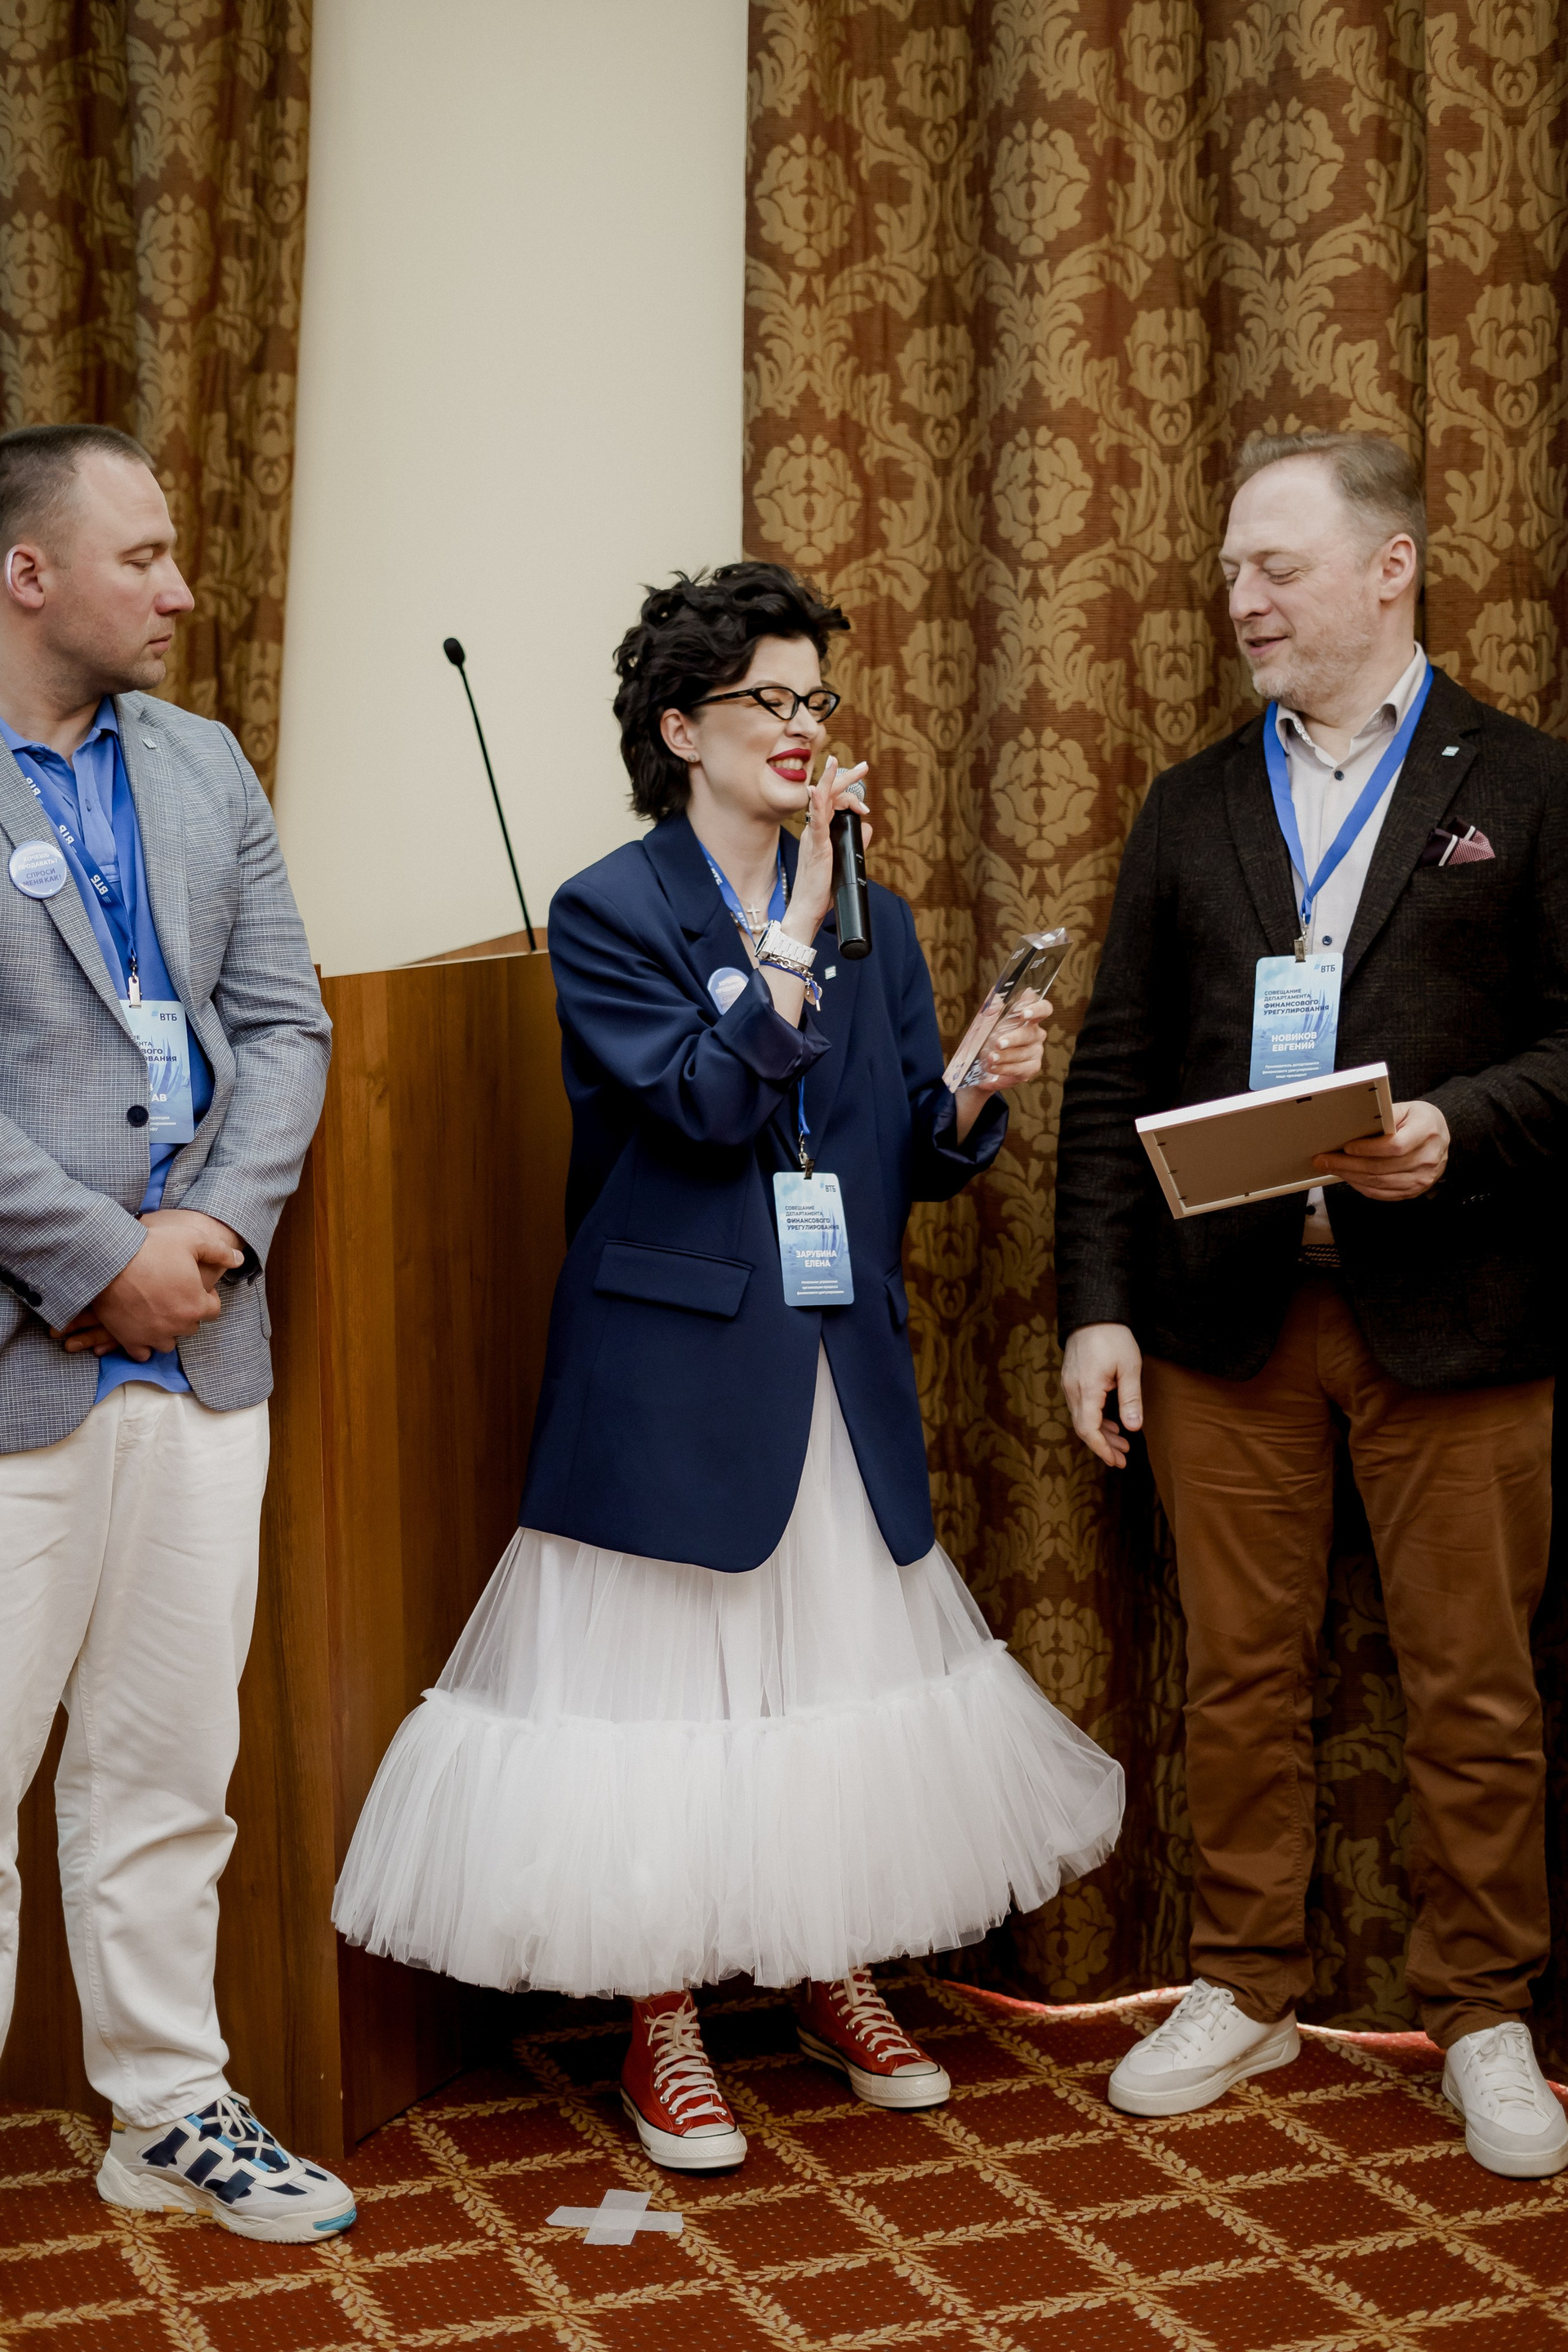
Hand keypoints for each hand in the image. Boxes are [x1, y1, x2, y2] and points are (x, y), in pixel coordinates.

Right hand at [54, 1209, 243, 1360]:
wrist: (109, 1259)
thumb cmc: (152, 1247)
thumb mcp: (192, 1240)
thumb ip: (220, 1252)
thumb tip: (240, 1260)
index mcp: (196, 1306)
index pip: (213, 1310)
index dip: (206, 1296)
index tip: (194, 1285)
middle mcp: (178, 1326)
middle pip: (191, 1326)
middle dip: (187, 1313)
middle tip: (173, 1295)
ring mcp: (153, 1335)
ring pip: (169, 1342)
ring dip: (168, 1330)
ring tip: (158, 1312)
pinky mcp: (129, 1340)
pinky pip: (142, 1353)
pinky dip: (144, 1344)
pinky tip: (141, 1329)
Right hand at [784, 754, 871, 942]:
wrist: (806, 909)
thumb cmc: (821, 890)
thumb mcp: (844, 861)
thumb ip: (856, 842)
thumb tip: (867, 826)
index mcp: (819, 833)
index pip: (834, 805)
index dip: (852, 798)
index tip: (866, 805)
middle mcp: (814, 831)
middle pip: (829, 796)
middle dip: (845, 777)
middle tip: (863, 765)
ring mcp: (814, 838)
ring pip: (821, 802)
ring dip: (831, 781)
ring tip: (838, 763)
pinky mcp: (816, 848)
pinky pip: (816, 822)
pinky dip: (816, 804)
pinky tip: (816, 791)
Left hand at [954, 992, 1049, 1140]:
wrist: (980, 1065)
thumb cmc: (987, 1038)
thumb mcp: (985, 1022)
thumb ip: (992, 1010)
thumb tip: (996, 997)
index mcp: (1029, 1017)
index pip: (1043, 1008)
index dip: (1037, 1009)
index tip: (1023, 1014)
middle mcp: (1036, 1034)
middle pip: (1030, 1033)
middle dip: (1013, 1038)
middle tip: (998, 1043)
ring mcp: (1036, 1052)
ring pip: (1023, 1053)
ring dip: (1005, 1056)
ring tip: (990, 1058)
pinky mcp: (1031, 1068)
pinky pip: (1020, 1069)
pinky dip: (1004, 1068)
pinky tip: (993, 1067)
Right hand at [1062, 1322, 1142, 1469]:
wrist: (1093, 1313)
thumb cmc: (1113, 1336)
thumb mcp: (1129, 1367)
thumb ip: (1131, 1399)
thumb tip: (1134, 1428)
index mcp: (1087, 1388)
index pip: (1088, 1429)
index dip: (1101, 1448)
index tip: (1116, 1461)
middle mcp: (1073, 1389)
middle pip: (1083, 1427)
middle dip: (1103, 1446)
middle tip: (1122, 1459)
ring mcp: (1069, 1384)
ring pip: (1081, 1418)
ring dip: (1100, 1433)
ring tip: (1122, 1444)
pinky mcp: (1071, 1379)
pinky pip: (1080, 1407)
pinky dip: (1094, 1419)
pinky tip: (1111, 1423)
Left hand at [1313, 1099, 1448, 1199]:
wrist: (1441, 1137)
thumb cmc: (1419, 1120)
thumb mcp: (1407, 1109)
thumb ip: (1385, 1116)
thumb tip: (1353, 1124)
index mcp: (1427, 1132)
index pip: (1395, 1146)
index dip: (1368, 1149)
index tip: (1347, 1147)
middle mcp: (1428, 1158)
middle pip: (1382, 1167)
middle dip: (1348, 1164)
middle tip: (1324, 1160)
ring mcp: (1422, 1178)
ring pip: (1380, 1182)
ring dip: (1350, 1177)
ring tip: (1331, 1168)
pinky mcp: (1414, 1191)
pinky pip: (1383, 1193)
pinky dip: (1361, 1186)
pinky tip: (1348, 1177)